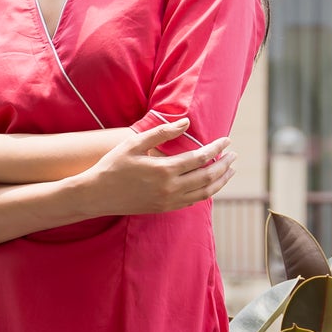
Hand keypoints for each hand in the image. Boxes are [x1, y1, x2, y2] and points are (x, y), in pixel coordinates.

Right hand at [78, 122, 236, 217]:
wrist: (97, 195)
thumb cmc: (113, 165)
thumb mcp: (134, 143)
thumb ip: (161, 133)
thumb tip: (186, 123)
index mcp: (164, 170)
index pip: (200, 158)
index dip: (217, 148)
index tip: (227, 140)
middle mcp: (170, 188)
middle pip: (208, 176)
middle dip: (224, 165)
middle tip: (234, 155)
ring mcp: (168, 201)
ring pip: (205, 192)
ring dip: (221, 181)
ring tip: (230, 170)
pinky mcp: (165, 208)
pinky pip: (193, 202)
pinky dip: (207, 192)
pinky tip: (211, 184)